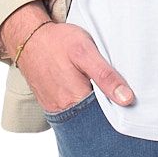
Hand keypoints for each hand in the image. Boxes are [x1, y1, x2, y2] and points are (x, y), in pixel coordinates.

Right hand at [20, 21, 135, 113]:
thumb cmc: (58, 42)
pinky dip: (81, 104)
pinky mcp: (50, 104)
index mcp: (75, 99)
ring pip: (82, 115)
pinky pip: (70, 111)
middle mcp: (63, 109)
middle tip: (114, 90)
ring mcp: (55, 108)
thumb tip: (126, 99)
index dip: (119, 109)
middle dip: (107, 109)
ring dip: (94, 106)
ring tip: (99, 88)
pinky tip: (85, 89)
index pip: (106, 117)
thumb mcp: (86, 52)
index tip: (127, 99)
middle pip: (94, 118)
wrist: (29, 38)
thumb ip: (106, 76)